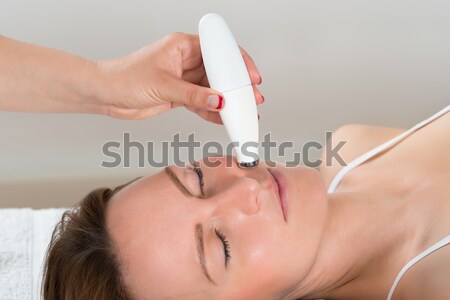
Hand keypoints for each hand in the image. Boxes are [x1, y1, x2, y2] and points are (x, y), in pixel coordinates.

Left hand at [97, 32, 262, 123]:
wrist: (105, 94)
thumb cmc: (124, 78)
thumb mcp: (163, 85)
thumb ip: (194, 95)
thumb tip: (219, 101)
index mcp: (183, 46)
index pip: (218, 50)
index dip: (238, 62)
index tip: (251, 76)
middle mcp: (185, 60)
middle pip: (219, 71)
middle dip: (236, 86)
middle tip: (251, 98)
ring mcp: (183, 78)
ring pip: (212, 89)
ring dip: (226, 101)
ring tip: (242, 112)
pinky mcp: (179, 95)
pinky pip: (201, 103)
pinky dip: (212, 112)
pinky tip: (223, 120)